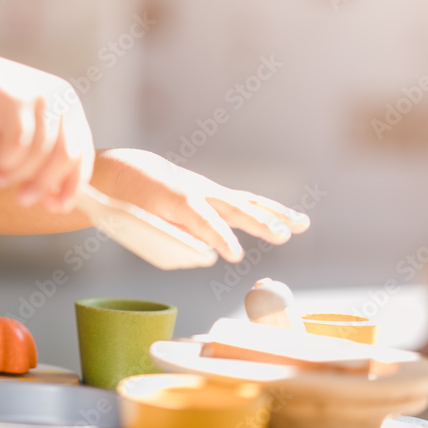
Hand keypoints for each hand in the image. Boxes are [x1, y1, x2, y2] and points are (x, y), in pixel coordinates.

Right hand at [0, 50, 95, 213]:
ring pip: (40, 152)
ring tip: (0, 179)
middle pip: (67, 154)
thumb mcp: (23, 137)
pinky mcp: (14, 95)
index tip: (56, 207)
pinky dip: (6, 159)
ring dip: (18, 174)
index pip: (83, 153)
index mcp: (69, 109)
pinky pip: (19, 142)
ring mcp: (38, 94)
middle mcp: (60, 98)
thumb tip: (57, 200)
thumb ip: (41, 163)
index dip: (72, 185)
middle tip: (23, 199)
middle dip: (45, 184)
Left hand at [97, 148, 309, 261]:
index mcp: (173, 198)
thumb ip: (169, 239)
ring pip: (244, 201)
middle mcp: (195, 189)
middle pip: (230, 205)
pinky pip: (243, 202)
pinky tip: (287, 223)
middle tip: (280, 236)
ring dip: (274, 214)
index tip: (235, 255)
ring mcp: (207, 188)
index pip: (200, 220)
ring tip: (301, 225)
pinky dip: (266, 211)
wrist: (126, 172)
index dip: (218, 237)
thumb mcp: (138, 225)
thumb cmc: (129, 203)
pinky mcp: (213, 193)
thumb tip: (203, 254)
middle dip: (256, 222)